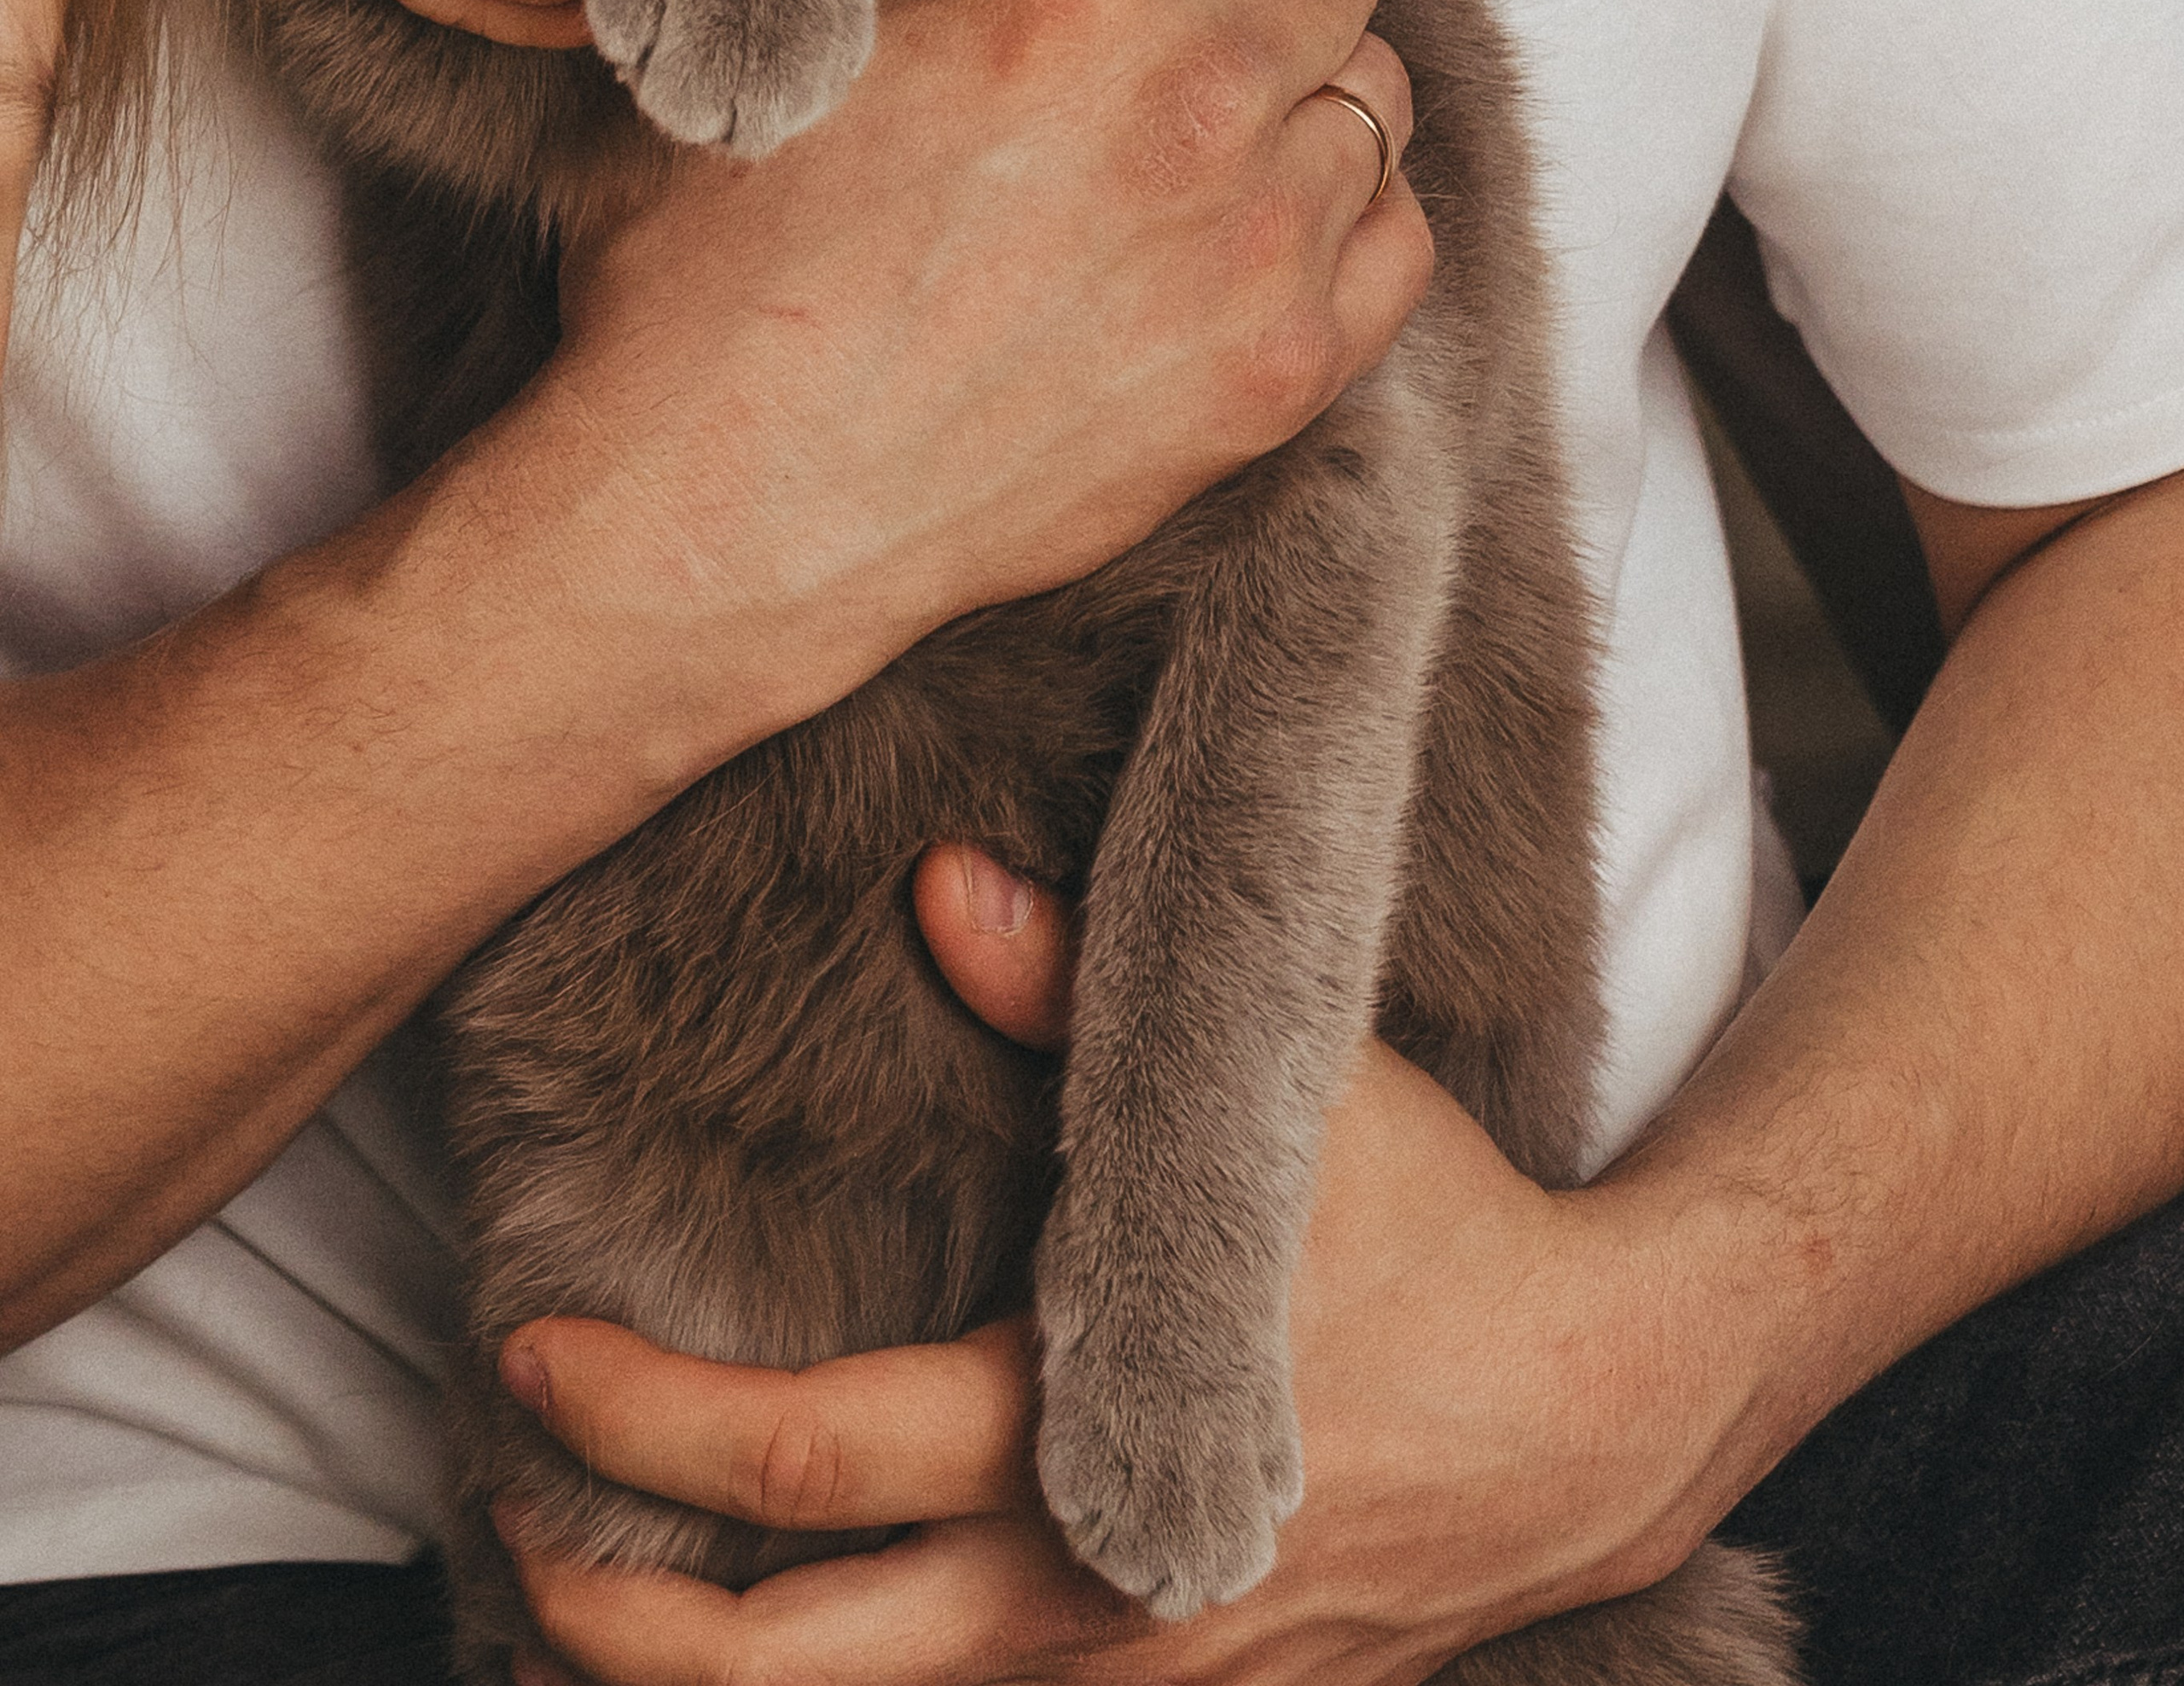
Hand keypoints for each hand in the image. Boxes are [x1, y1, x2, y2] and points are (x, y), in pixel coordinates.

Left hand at [495, 866, 1734, 1685]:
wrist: (1592, 1415)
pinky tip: (797, 1640)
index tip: (533, 1343)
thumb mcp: (1271, 1099)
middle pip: (774, 1680)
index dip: (631, 1417)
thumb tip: (942, 887)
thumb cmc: (1430, 1239)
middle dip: (606, 1618)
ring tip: (600, 1602)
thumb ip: (1082, 999)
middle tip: (515, 1520)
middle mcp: (1072, 1602)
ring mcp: (1123, 1685)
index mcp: (1070, 1436)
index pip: (794, 1465)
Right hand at [531, 0, 1432, 753]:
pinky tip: (1257, 225)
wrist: (728, 513)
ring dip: (1302, 84)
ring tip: (1205, 124)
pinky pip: (1403, 235)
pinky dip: (1347, 214)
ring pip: (1376, 84)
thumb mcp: (805, 36)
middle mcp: (1195, 93)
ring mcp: (1256, 239)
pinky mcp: (1281, 370)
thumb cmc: (717, 280)